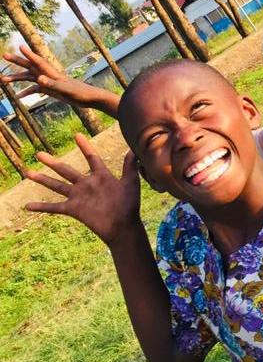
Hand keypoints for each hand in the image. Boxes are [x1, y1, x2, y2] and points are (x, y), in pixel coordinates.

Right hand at [3, 45, 100, 105]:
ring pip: (30, 78)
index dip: (29, 54)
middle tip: (4, 55)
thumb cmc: (80, 93)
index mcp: (53, 73)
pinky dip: (26, 92)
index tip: (20, 46)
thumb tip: (39, 79)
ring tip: (3, 79)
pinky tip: (18, 97)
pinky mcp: (51, 89)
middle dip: (18, 61)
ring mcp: (49, 82)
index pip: (38, 61)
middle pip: (30, 66)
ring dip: (17, 78)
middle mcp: (49, 75)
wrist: (90, 98)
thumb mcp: (65, 90)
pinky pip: (35, 89)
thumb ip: (52, 84)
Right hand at [24, 134, 141, 245]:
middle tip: (39, 153)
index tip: (76, 135)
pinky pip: (54, 207)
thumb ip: (130, 165)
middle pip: (66, 170)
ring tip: (28, 172)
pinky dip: (41, 206)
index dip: (84, 147)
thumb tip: (135, 147)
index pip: (91, 157)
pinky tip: (27, 205)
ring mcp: (79, 196)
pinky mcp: (74, 209)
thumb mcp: (130, 181)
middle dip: (52, 162)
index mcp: (101, 176)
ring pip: (56, 185)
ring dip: (42, 179)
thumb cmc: (129, 204)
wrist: (123, 226)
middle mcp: (87, 184)